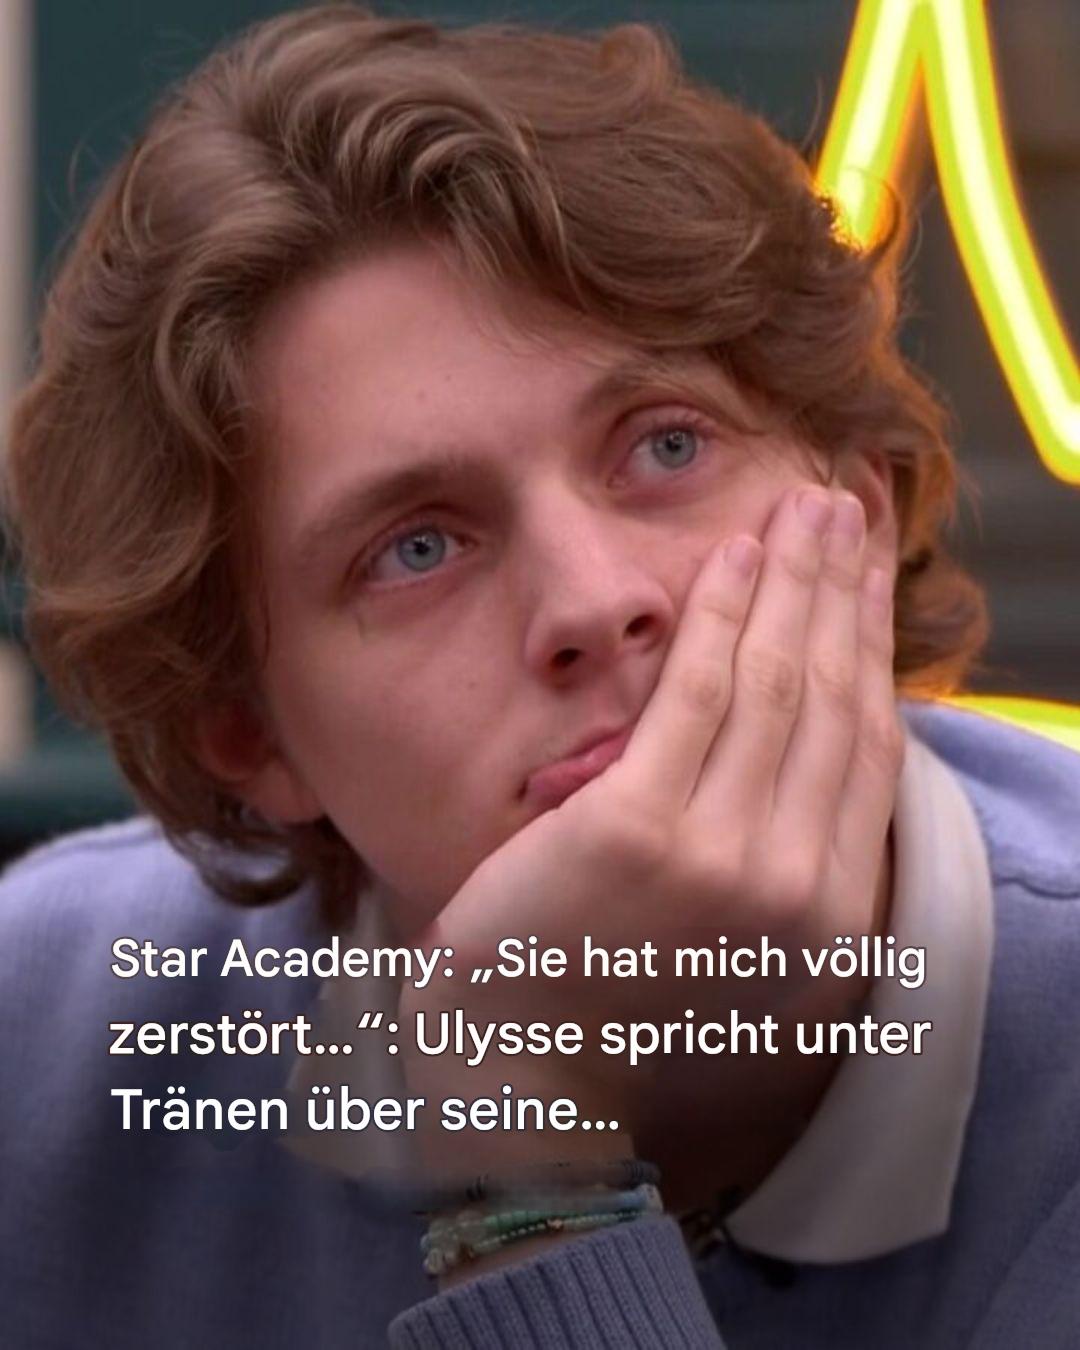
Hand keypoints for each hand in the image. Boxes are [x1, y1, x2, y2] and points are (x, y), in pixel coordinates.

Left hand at [402, 484, 902, 1161]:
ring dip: (799, 579)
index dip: (874, 642)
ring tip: (807, 504)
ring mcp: (725, 858)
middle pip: (837, 697)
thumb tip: (794, 741)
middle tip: (848, 501)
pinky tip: (735, 553)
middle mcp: (797, 885)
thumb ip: (774, 850)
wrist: (523, 1084)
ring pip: (782, 682)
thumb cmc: (614, 1005)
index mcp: (827, 915)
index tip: (873, 569)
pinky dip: (724, 616)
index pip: (866, 744)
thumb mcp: (730, 940)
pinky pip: (697, 694)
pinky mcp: (641, 831)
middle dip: (847, 588)